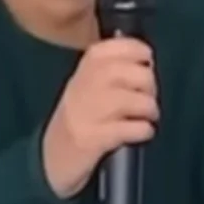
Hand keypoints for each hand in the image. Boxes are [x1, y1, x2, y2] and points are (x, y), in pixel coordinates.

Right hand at [42, 37, 157, 197]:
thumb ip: (114, 69)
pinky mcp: (91, 139)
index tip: (146, 62)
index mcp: (85, 67)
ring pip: (130, 100)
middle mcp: (83, 85)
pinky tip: (143, 132)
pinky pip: (127, 129)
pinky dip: (142, 129)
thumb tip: (148, 64)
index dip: (138, 51)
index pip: (115, 47)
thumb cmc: (82, 115)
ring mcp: (85, 112)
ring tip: (149, 116)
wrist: (54, 156)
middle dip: (148, 84)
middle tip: (149, 96)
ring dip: (148, 108)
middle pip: (128, 73)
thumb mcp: (91, 84)